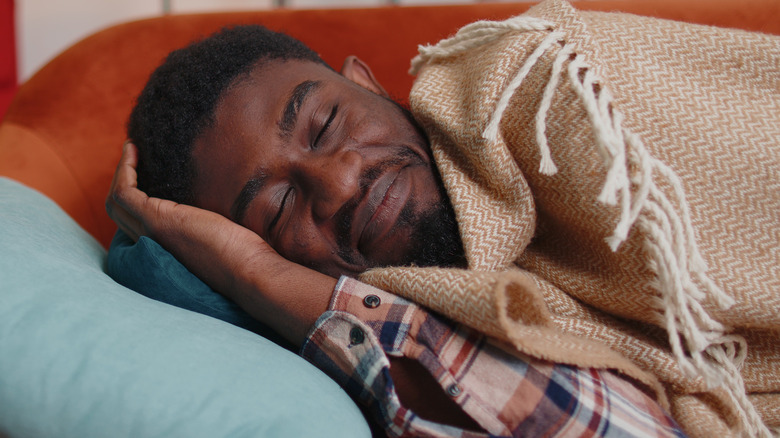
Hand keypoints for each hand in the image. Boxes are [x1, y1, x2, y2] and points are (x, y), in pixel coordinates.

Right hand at [106, 142, 334, 344]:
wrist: (252, 273)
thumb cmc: (249, 258)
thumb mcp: (225, 236)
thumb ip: (214, 224)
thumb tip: (227, 208)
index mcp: (167, 252)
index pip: (136, 227)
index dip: (135, 200)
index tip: (145, 176)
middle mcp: (153, 246)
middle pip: (119, 214)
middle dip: (123, 183)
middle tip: (134, 158)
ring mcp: (152, 234)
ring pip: (117, 202)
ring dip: (121, 172)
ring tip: (132, 150)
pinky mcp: (157, 221)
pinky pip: (124, 191)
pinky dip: (124, 169)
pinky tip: (134, 150)